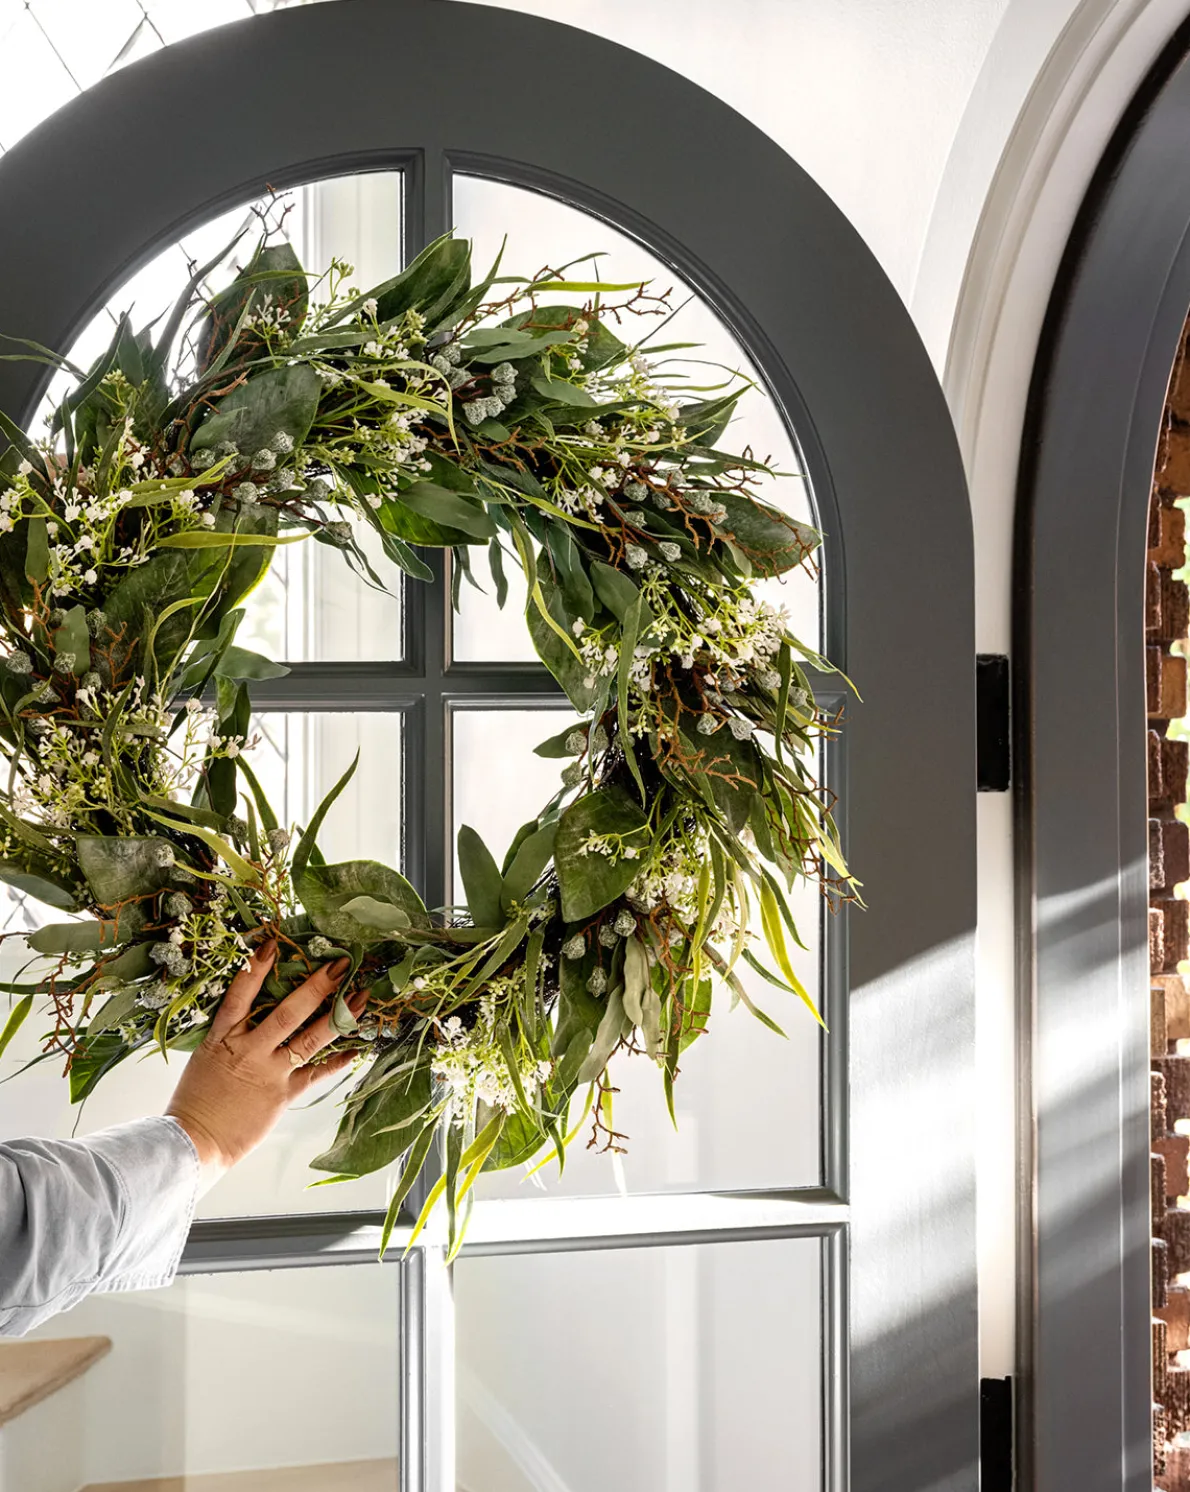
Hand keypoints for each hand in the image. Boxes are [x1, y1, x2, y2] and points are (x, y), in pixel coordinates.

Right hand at [165, 940, 363, 1186]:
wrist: (194, 1141)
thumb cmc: (196, 1099)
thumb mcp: (205, 1056)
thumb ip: (230, 1034)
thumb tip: (252, 1010)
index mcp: (223, 1037)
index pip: (240, 995)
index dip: (256, 968)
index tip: (274, 944)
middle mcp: (249, 1050)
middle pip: (287, 1012)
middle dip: (317, 987)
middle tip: (341, 965)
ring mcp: (269, 1072)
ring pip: (309, 1039)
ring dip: (338, 1017)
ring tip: (360, 997)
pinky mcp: (283, 1095)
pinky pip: (316, 1074)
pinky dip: (338, 1062)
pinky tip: (356, 1048)